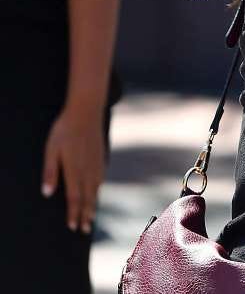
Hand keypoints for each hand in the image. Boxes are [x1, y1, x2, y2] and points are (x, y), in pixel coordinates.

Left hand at [41, 106, 105, 232]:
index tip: (73, 227)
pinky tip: (96, 192)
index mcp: (74, 170)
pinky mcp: (101, 157)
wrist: (87, 111)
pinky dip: (97, 190)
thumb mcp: (51, 149)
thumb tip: (47, 193)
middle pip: (88, 197)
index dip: (74, 213)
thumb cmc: (64, 129)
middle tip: (86, 230)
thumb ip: (50, 172)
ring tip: (91, 216)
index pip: (74, 197)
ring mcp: (96, 164)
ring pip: (96, 189)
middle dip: (86, 214)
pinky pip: (100, 179)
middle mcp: (88, 170)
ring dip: (93, 204)